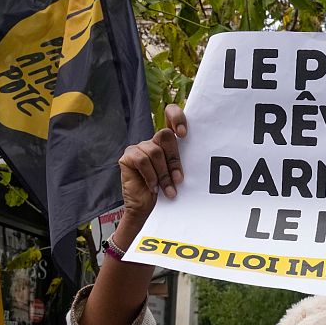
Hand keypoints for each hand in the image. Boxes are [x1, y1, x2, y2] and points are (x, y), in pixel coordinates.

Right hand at [118, 104, 186, 220]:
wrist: (147, 209)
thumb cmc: (166, 191)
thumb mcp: (178, 174)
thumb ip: (182, 161)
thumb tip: (198, 156)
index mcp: (167, 142)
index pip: (171, 115)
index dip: (177, 117)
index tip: (184, 134)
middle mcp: (153, 141)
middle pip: (166, 135)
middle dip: (174, 159)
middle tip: (178, 180)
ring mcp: (139, 147)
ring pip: (155, 151)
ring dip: (164, 174)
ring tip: (168, 190)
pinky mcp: (128, 156)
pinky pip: (143, 160)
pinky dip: (151, 176)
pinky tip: (153, 187)